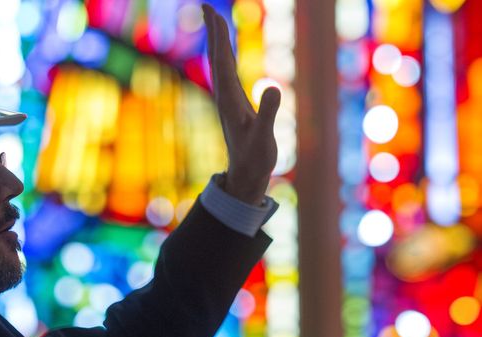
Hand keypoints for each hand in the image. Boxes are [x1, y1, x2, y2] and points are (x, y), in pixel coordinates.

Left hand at [203, 3, 280, 204]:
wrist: (245, 175)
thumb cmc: (256, 158)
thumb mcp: (265, 137)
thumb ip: (268, 113)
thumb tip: (274, 88)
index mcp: (230, 100)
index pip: (222, 63)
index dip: (218, 39)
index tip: (214, 15)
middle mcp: (225, 97)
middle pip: (217, 58)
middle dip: (213, 32)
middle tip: (206, 7)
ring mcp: (229, 100)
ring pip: (221, 64)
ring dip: (218, 41)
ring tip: (214, 20)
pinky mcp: (235, 104)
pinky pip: (228, 73)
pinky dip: (226, 56)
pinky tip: (225, 50)